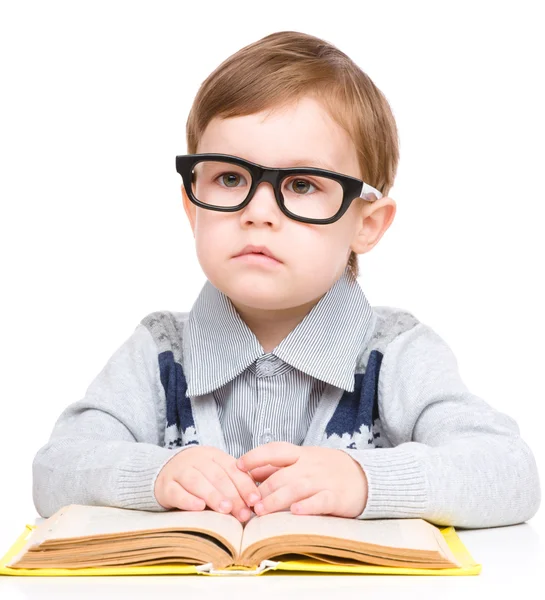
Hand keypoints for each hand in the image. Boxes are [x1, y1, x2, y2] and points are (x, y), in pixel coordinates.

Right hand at [154, 445, 260, 521]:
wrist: (163, 470)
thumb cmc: (199, 476)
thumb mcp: (216, 473)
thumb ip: (234, 483)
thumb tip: (254, 502)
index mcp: (214, 455)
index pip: (232, 469)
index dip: (245, 485)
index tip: (255, 501)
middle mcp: (196, 460)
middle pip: (217, 476)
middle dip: (232, 495)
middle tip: (243, 513)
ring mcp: (179, 471)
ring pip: (197, 482)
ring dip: (213, 496)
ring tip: (226, 509)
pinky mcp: (165, 486)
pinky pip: (177, 492)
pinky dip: (188, 500)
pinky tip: (199, 507)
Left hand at [236, 442, 367, 517]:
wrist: (365, 476)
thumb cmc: (327, 470)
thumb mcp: (303, 462)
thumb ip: (277, 467)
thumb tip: (249, 472)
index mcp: (300, 455)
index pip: (274, 451)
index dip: (255, 457)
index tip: (237, 466)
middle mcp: (309, 465)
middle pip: (281, 474)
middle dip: (262, 489)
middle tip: (247, 503)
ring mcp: (323, 481)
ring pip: (296, 487)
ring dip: (276, 499)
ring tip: (261, 511)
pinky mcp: (336, 497)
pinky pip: (320, 500)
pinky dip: (307, 506)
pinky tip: (295, 512)